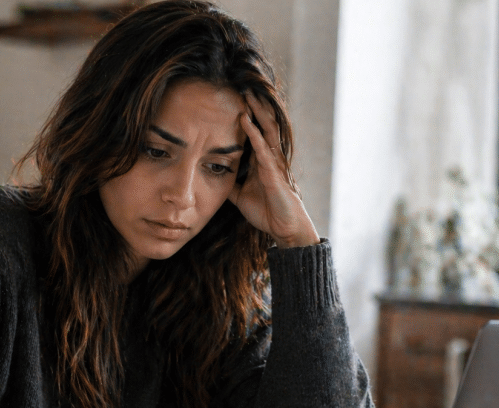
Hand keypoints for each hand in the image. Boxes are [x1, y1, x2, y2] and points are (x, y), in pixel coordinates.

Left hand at [227, 91, 318, 247]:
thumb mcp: (241, 196)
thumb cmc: (267, 211)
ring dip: (257, 112)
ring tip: (247, 94)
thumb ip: (230, 184)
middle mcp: (271, 158)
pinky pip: (264, 149)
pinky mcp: (274, 174)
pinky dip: (254, 133)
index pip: (257, 132)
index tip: (238, 100)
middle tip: (244, 87)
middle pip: (265, 125)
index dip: (250, 116)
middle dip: (256, 106)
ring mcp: (275, 164)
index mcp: (264, 161)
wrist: (284, 229)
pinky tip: (245, 120)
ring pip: (267, 130)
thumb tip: (213, 177)